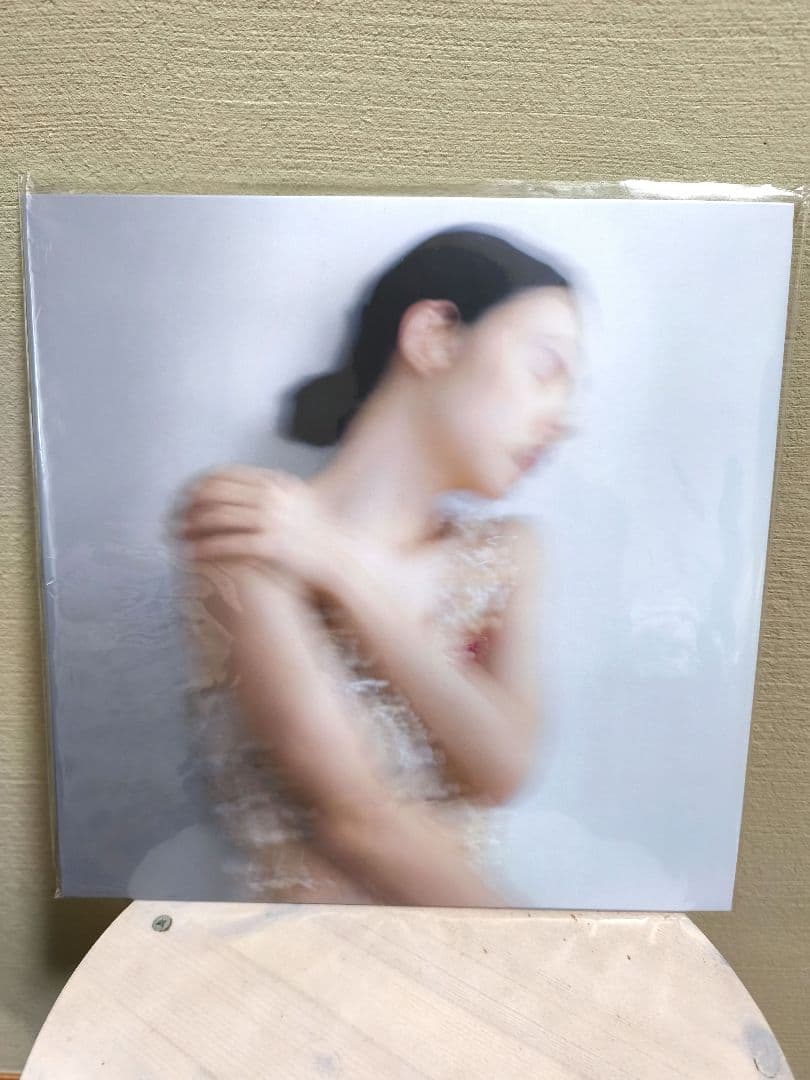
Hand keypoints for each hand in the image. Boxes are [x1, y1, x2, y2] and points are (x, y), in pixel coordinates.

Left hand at [172, 465, 341, 590]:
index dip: (200, 485)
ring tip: (177, 536)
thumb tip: (243, 484)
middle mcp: (271, 498)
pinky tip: (192, 554)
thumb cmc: (315, 531)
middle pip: (216, 494)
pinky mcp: (270, 546)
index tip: (184, 497)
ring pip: (217, 518)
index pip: (225, 475)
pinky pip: (228, 544)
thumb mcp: (296, 500)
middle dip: (189, 505)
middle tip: (173, 517)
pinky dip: (205, 549)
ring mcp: (271, 521)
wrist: (338, 557)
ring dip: (192, 527)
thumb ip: (271, 489)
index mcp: (274, 483)